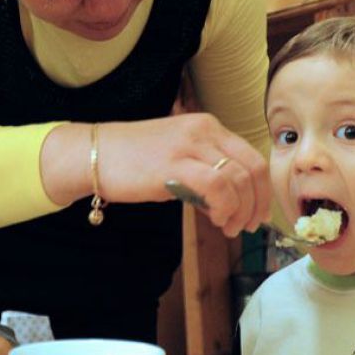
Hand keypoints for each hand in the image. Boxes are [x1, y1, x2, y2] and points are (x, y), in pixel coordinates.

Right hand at [99, 114, 270, 236]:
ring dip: (240, 210)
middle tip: (247, 226)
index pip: (251, 157)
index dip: (261, 191)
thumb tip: (228, 203)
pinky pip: (217, 187)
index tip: (257, 214)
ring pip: (238, 179)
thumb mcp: (177, 158)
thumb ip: (205, 173)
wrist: (93, 154)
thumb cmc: (131, 161)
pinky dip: (224, 207)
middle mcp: (204, 130)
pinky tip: (215, 219)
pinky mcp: (174, 164)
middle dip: (257, 203)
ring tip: (227, 227)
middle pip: (252, 168)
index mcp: (208, 126)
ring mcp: (189, 145)